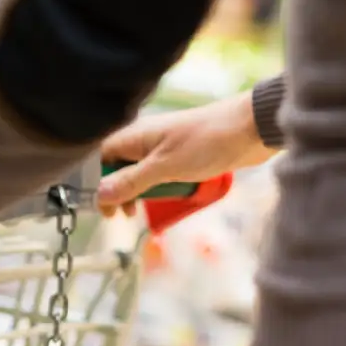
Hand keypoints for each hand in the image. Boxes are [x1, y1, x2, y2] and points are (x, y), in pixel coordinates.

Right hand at [96, 92, 277, 215]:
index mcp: (134, 136)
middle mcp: (144, 140)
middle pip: (115, 167)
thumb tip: (99, 195)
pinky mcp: (178, 157)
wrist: (250, 130)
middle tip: (118, 215)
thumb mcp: (165, 167)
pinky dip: (153, 189)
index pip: (100, 157)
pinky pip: (155, 175)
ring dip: (134, 193)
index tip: (100, 205)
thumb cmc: (207, 142)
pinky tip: (158, 201)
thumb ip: (131, 182)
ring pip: (136, 173)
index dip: (95, 181)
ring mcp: (161, 148)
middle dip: (114, 191)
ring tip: (136, 212)